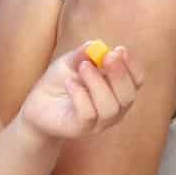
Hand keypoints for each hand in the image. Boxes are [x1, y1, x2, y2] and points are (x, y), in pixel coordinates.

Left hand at [19, 43, 142, 143]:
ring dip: (98, 83)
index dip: (132, 66)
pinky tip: (69, 83)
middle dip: (119, 74)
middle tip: (106, 56)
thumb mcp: (71, 62)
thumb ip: (83, 54)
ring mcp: (99, 122)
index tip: (121, 50)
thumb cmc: (60, 82)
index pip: (136, 81)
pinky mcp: (82, 129)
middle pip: (128, 96)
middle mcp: (114, 108)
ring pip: (110, 107)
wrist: (38, 105)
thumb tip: (94, 45)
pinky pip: (88, 115)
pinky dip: (80, 95)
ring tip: (82, 67)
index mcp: (118, 90)